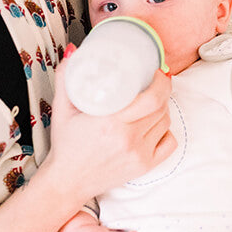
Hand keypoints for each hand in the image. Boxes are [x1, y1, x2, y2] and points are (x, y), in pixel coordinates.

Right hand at [43, 47, 176, 204]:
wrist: (67, 181)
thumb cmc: (66, 145)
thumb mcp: (62, 108)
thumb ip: (66, 77)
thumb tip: (74, 50)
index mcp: (110, 122)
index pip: (152, 98)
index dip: (161, 81)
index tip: (157, 70)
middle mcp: (128, 139)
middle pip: (161, 107)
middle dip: (162, 91)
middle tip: (154, 81)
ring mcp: (138, 154)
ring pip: (166, 122)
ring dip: (163, 109)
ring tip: (152, 101)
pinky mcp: (144, 166)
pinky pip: (169, 143)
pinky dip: (166, 131)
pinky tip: (155, 125)